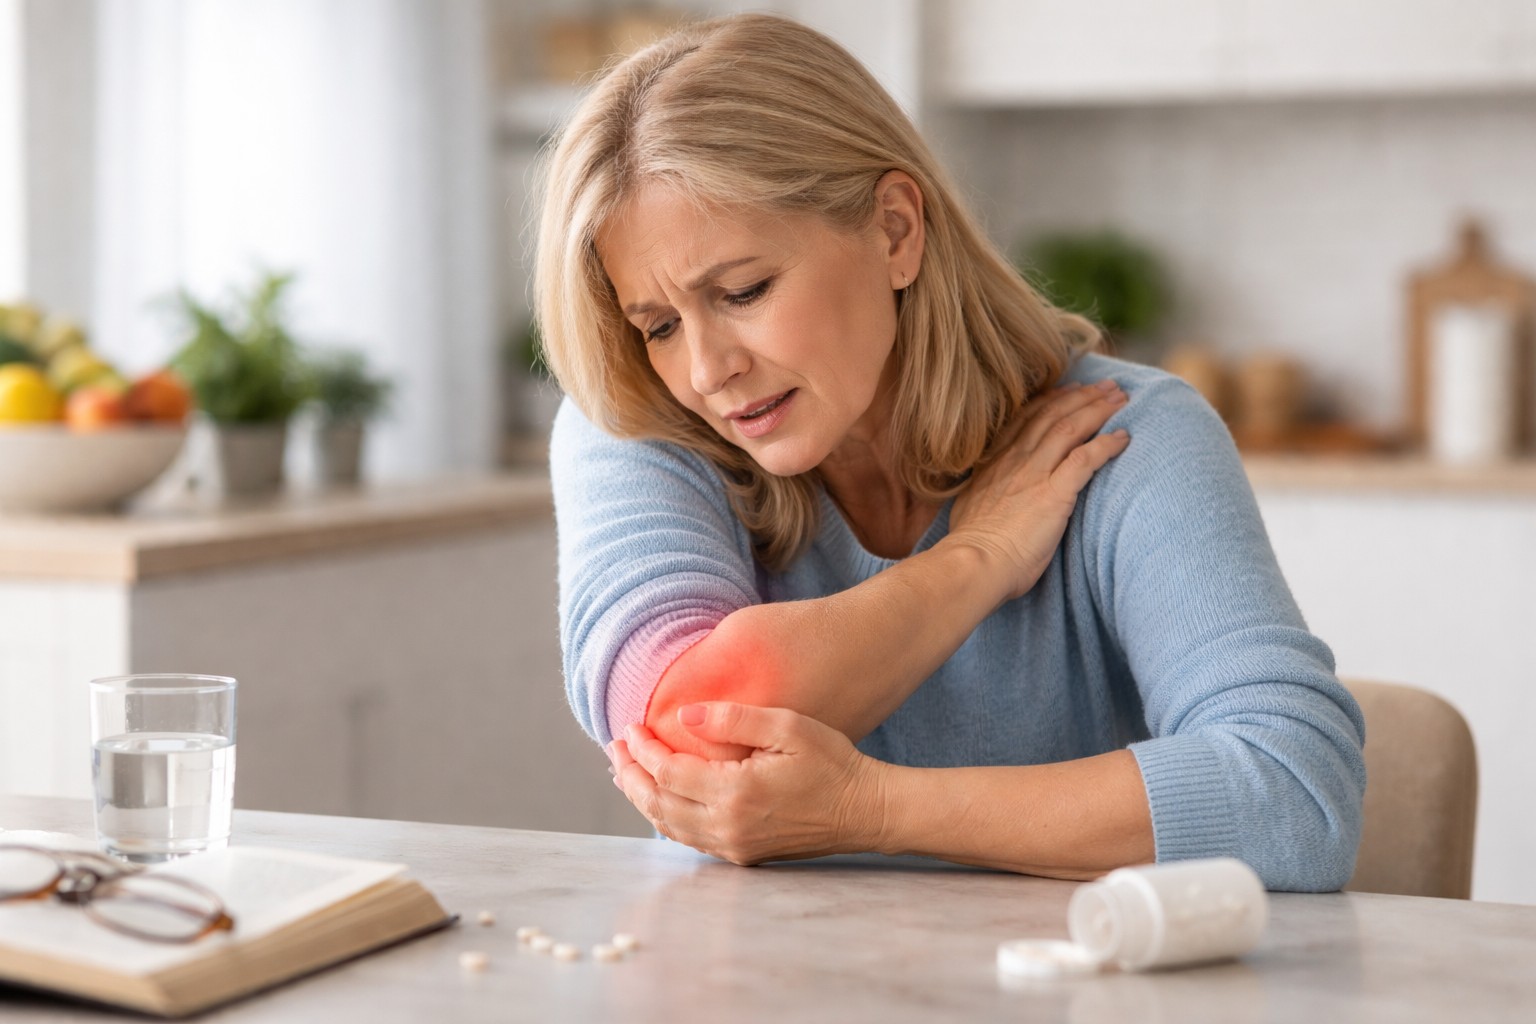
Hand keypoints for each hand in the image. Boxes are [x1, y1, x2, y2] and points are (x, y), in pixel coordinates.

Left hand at [607, 702, 887, 864]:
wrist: (864, 810)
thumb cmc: (832, 763)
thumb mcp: (787, 726)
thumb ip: (733, 719)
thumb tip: (684, 717)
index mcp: (735, 793)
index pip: (667, 772)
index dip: (642, 750)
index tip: (629, 726)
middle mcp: (728, 827)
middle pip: (657, 804)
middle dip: (630, 776)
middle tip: (615, 748)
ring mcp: (734, 846)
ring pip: (668, 826)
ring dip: (643, 798)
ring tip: (626, 772)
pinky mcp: (743, 855)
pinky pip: (689, 838)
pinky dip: (665, 816)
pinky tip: (661, 798)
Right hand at [949, 378, 1129, 602]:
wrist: (974, 563)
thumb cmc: (972, 551)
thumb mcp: (970, 510)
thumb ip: (985, 495)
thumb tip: (990, 500)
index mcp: (994, 464)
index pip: (1025, 420)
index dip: (1050, 401)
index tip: (1068, 390)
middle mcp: (1014, 461)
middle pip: (1052, 416)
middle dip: (1081, 396)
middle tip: (1106, 385)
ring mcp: (1034, 474)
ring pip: (1069, 428)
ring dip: (1097, 409)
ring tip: (1120, 398)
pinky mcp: (1054, 493)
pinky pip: (1085, 459)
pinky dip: (1106, 445)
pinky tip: (1123, 438)